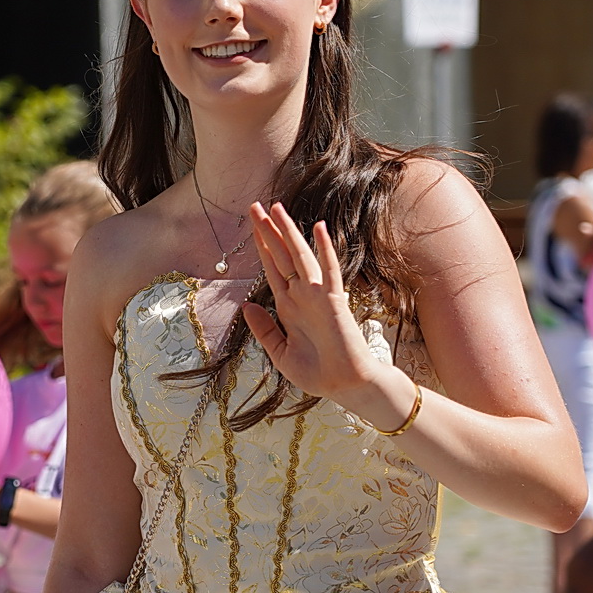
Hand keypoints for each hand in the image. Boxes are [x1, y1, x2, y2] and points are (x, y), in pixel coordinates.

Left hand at [240, 203, 382, 401]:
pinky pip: (329, 270)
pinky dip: (324, 249)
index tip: (252, 226)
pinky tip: (319, 228)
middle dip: (268, 231)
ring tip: (276, 208)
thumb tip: (247, 306)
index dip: (262, 246)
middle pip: (281, 256)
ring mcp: (317, 295)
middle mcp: (301, 295)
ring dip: (288, 232)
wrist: (345, 386)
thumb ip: (263, 329)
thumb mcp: (279, 352)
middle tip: (254, 206)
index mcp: (288, 306)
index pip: (272, 268)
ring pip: (300, 256)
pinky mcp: (334, 301)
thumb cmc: (318, 373)